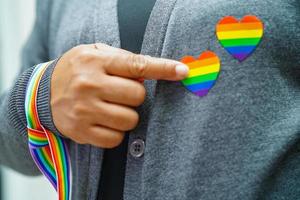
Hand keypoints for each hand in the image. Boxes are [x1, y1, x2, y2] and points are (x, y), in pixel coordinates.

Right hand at [51, 43, 188, 147]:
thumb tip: (150, 72)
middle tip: (121, 92)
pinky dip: (116, 132)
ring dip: (127, 115)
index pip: (138, 65)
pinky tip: (104, 121)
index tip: (182, 71)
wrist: (41, 93)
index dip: (163, 68)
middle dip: (135, 95)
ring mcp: (85, 110)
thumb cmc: (76, 71)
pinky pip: (116, 139)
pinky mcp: (81, 131)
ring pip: (130, 120)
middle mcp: (89, 85)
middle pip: (137, 96)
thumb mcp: (94, 53)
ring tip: (111, 107)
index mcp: (96, 61)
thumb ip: (122, 59)